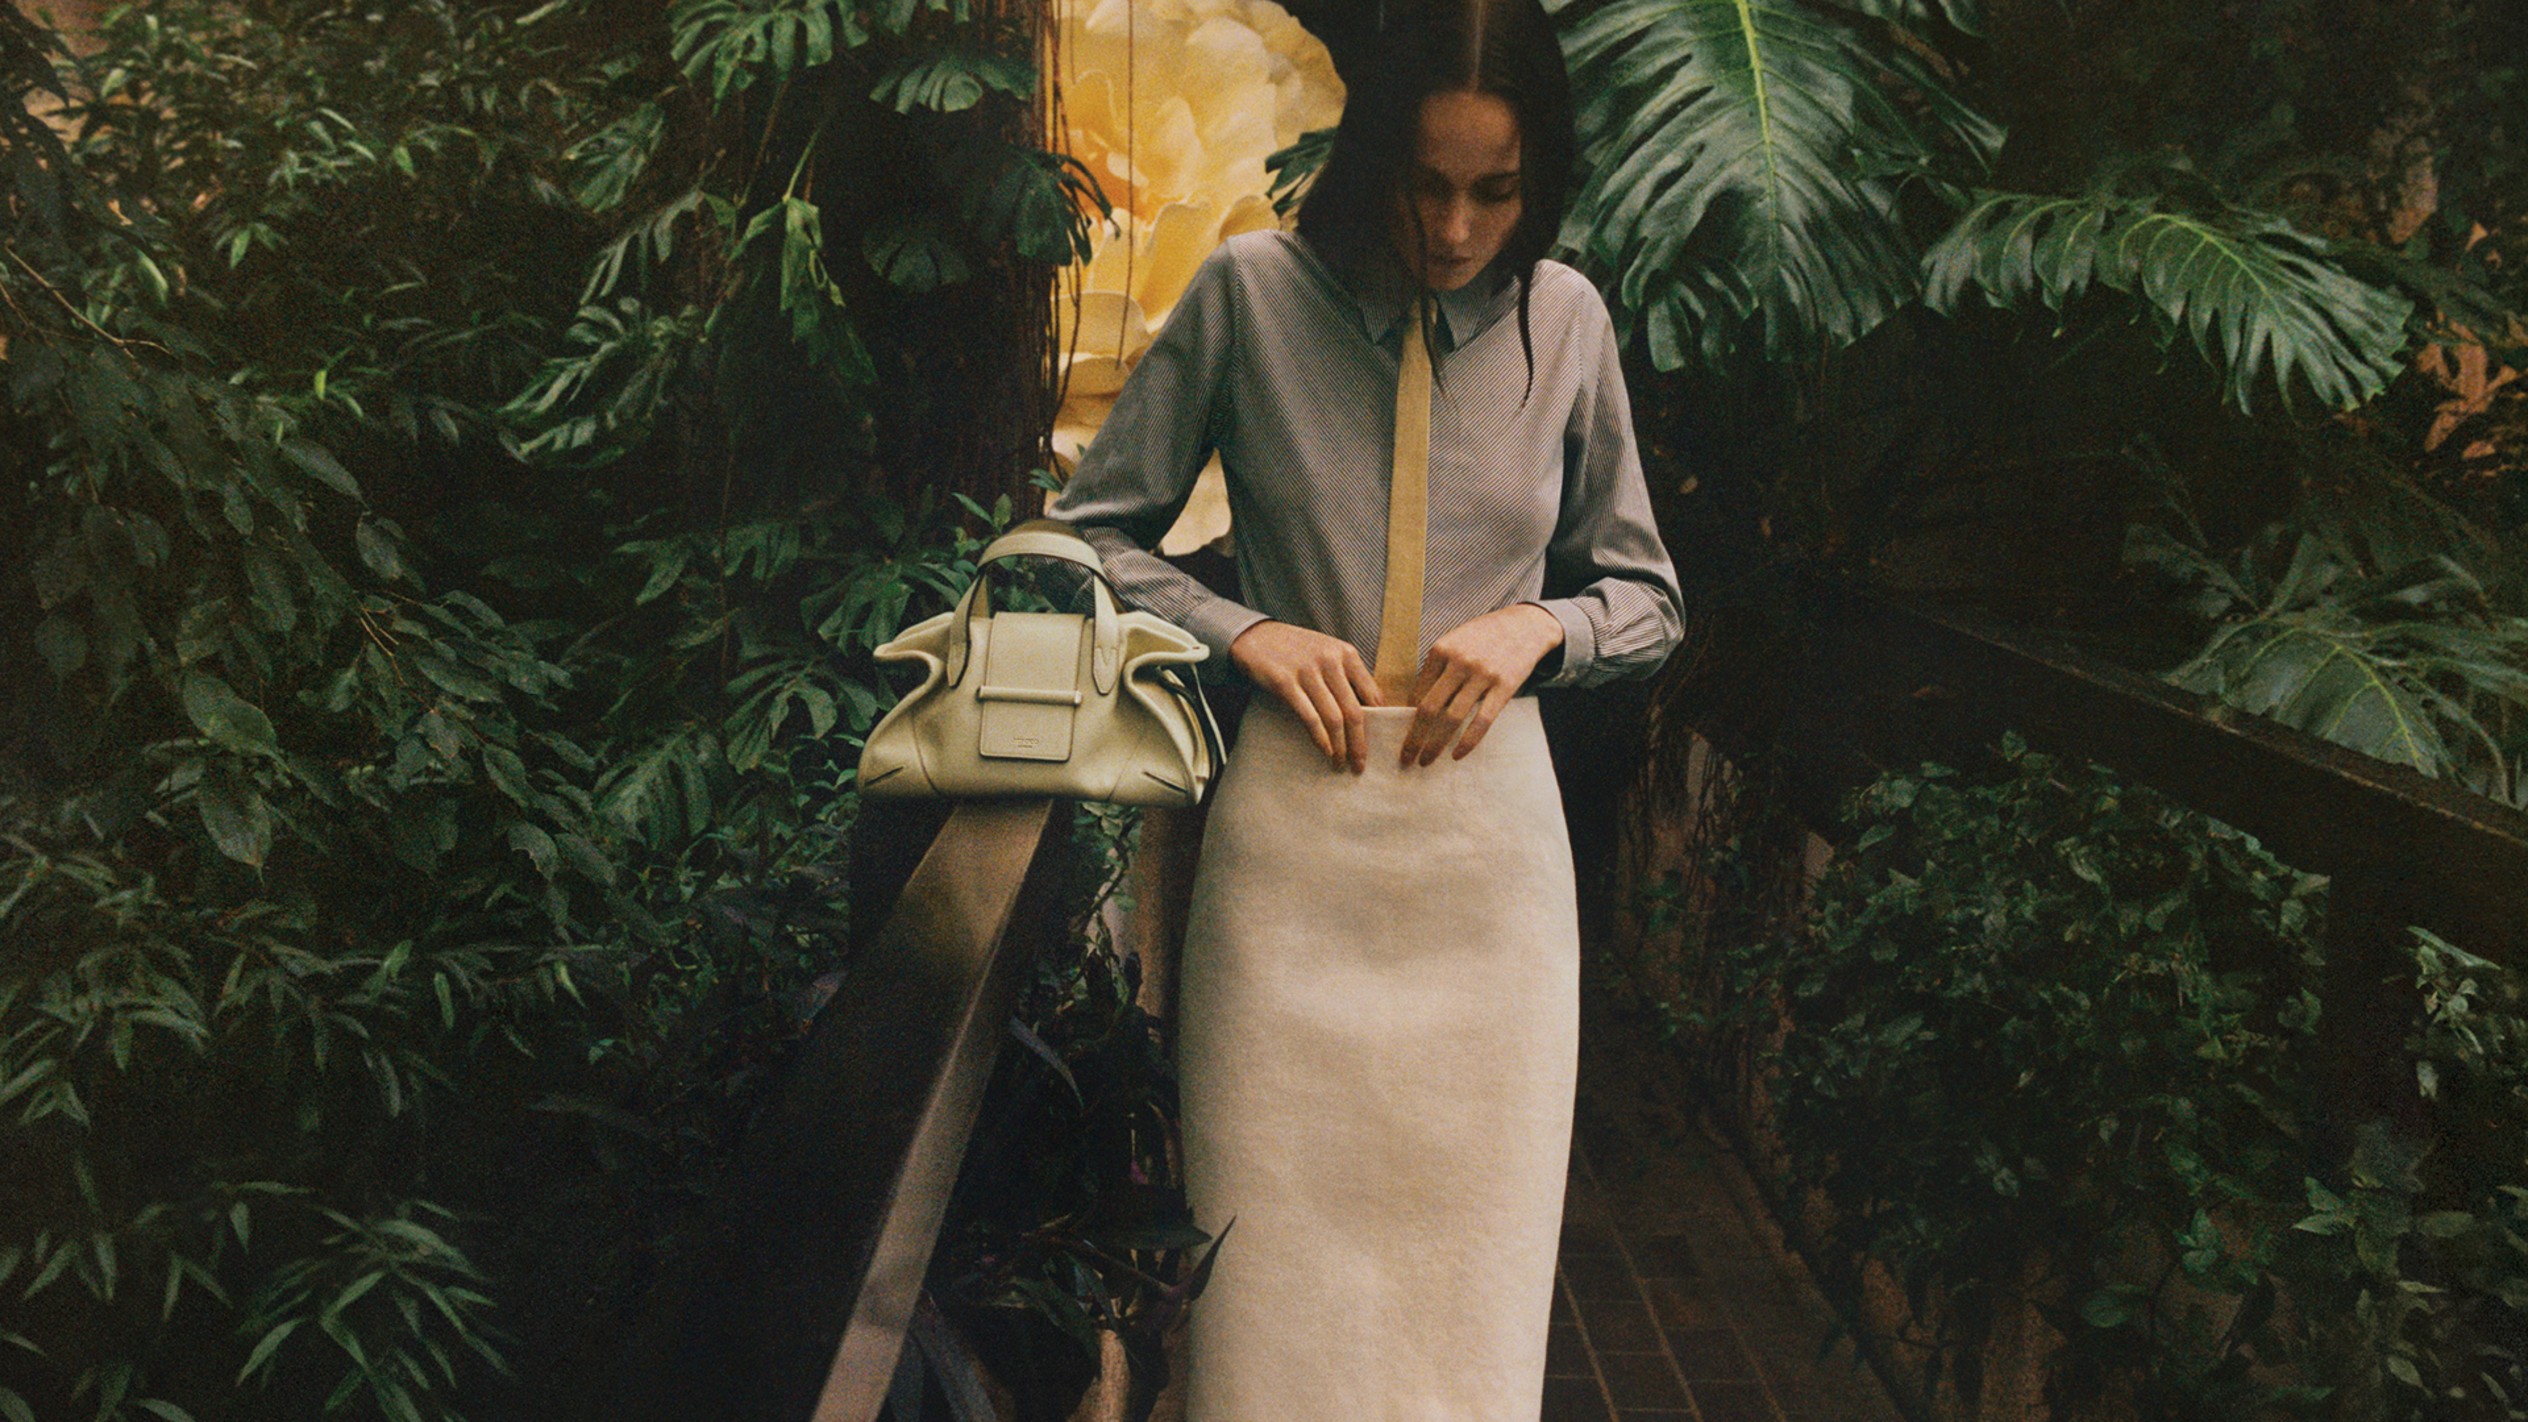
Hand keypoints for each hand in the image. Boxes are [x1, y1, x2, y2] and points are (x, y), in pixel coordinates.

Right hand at [1228, 620, 1383, 772]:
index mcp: (1346, 653)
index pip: (1372, 694)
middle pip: (1354, 711)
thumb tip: (1369, 711)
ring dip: (1339, 747)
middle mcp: (1330, 661)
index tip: (1377, 744)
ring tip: (1340, 763)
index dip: (1378, 723)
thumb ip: (1348, 675)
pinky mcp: (1285, 683)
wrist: (1256, 636)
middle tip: (1360, 765)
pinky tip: (1325, 751)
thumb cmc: (1296, 649)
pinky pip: (1309, 718)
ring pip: (1333, 718)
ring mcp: (1307, 672)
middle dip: (1359, 743)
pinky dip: (1320, 739)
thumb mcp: (1328, 652)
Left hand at [1398, 604, 1563, 767]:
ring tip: (1426, 761)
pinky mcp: (1504, 686)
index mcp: (1441, 650)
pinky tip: (1457, 755)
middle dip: (1414, 738)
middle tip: (1405, 758)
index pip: (1417, 692)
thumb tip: (1415, 704)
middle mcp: (1459, 662)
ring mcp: (1482, 675)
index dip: (1407, 718)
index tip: (1403, 735)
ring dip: (1435, 745)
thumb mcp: (1455, 642)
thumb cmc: (1485, 637)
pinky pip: (1482, 721)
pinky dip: (1468, 742)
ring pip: (1452, 718)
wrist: (1525, 626)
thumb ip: (1437, 668)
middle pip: (1429, 708)